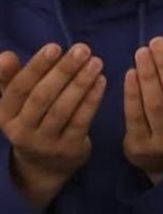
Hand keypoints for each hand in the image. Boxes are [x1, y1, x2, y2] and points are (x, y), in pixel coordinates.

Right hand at [0, 44, 105, 208]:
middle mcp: (21, 130)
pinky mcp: (68, 149)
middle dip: (63, 71)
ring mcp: (45, 142)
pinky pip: (82, 120)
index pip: (19, 88)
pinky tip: (102, 81)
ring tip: (96, 62)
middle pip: (42, 97)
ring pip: (63, 109)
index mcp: (4, 115)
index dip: (36, 67)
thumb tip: (5, 56)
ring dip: (81, 83)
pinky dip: (92, 99)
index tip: (55, 46)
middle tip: (83, 49)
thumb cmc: (31, 121)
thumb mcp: (15, 103)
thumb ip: (9, 79)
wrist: (44, 166)